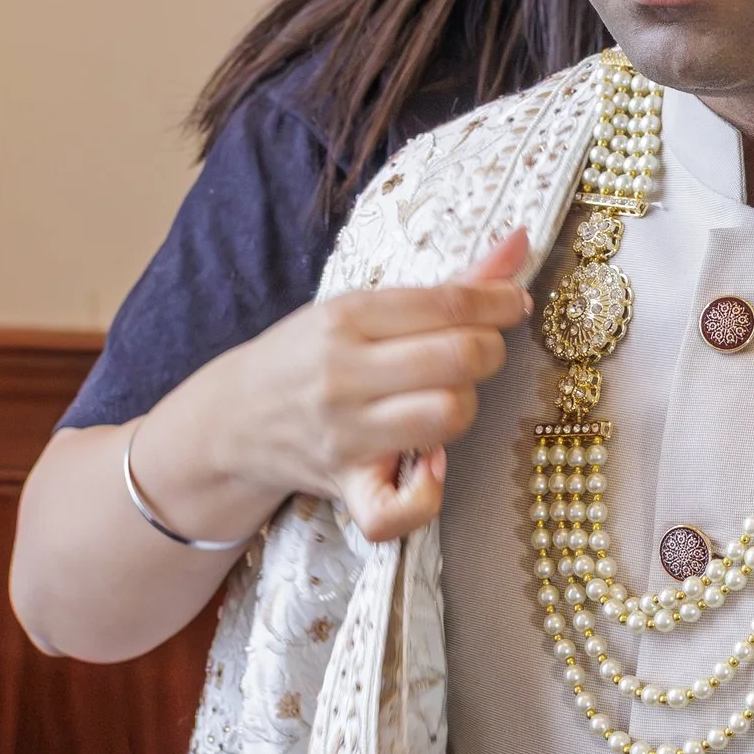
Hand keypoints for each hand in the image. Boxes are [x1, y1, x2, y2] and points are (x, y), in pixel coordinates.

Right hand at [151, 228, 532, 544]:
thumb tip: (520, 242)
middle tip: (477, 353)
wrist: (233, 418)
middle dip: (488, 352)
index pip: (449, 304)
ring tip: (446, 398)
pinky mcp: (344, 487)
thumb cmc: (310, 354)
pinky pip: (397, 510)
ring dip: (463, 407)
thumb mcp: (362, 306)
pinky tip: (430, 466)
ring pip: (446, 418)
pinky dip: (426, 495)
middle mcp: (344, 373)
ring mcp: (344, 435)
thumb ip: (448, 283)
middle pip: (458, 360)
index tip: (514, 304)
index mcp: (349, 316)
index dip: (499, 302)